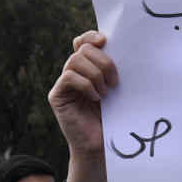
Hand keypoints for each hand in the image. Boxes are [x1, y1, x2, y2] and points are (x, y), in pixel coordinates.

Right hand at [48, 31, 117, 160]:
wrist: (102, 145)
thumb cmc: (114, 117)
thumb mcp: (118, 89)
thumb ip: (115, 70)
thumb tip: (125, 49)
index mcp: (88, 68)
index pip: (83, 42)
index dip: (91, 36)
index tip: (105, 40)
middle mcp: (74, 73)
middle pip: (83, 50)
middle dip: (103, 61)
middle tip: (115, 81)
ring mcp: (64, 84)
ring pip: (75, 60)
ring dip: (96, 74)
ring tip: (106, 92)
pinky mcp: (57, 96)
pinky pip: (69, 77)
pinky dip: (86, 84)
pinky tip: (96, 97)